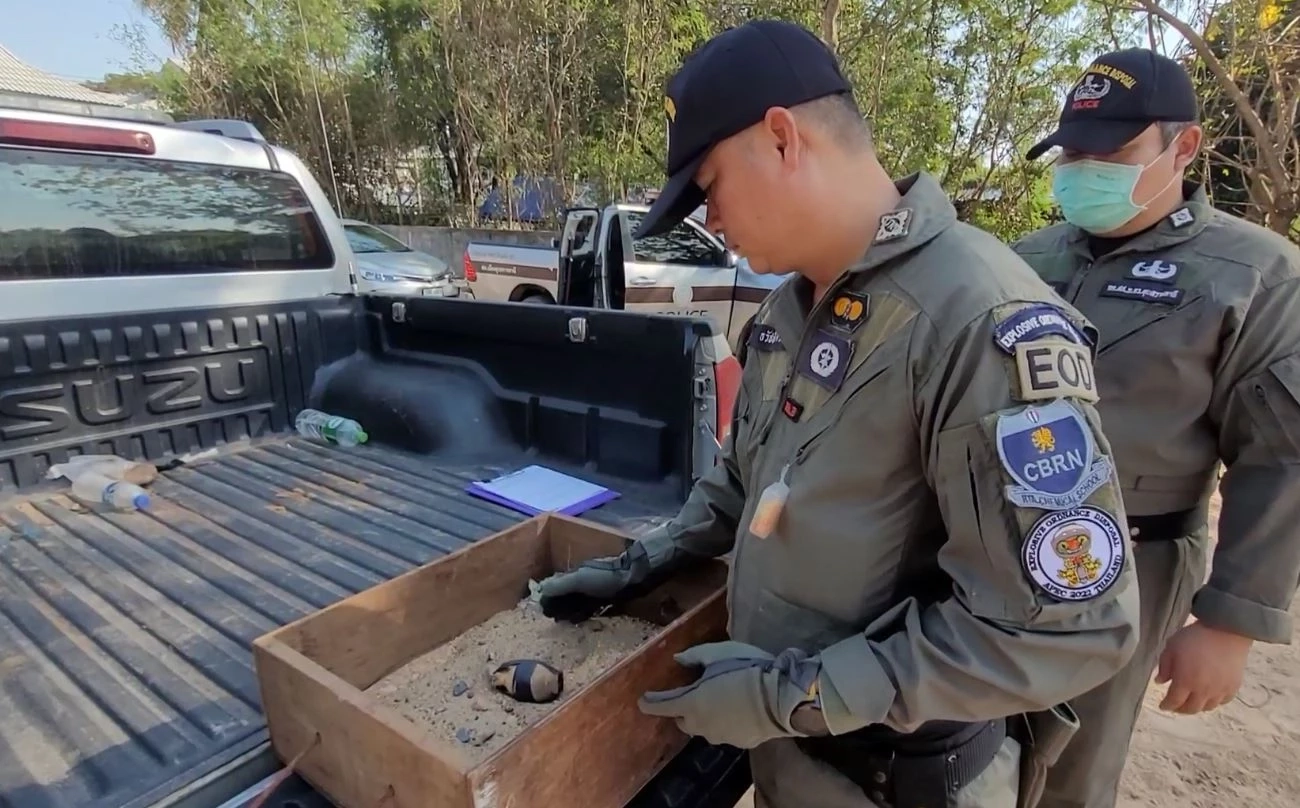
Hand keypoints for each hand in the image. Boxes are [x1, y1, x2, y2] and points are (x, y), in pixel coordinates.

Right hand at [536, 541, 651, 622]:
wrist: (633, 577)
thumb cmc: (604, 578)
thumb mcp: (580, 580)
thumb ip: (561, 585)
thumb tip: (541, 590)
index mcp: (575, 574)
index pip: (556, 585)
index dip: (549, 597)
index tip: (543, 610)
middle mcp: (583, 581)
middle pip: (566, 594)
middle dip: (558, 605)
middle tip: (553, 619)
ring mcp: (595, 590)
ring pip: (578, 601)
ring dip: (570, 611)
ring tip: (563, 621)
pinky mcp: (607, 598)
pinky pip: (590, 607)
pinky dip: (583, 612)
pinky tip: (581, 620)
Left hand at [637, 641, 827, 748]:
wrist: (781, 697)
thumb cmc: (745, 670)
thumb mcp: (718, 653)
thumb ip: (695, 656)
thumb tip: (678, 660)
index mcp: (690, 703)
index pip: (661, 706)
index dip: (650, 703)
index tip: (643, 700)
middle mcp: (701, 725)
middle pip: (683, 720)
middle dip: (682, 710)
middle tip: (692, 694)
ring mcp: (721, 737)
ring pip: (705, 728)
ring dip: (705, 717)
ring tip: (719, 701)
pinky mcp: (740, 742)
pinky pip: (726, 732)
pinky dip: (726, 723)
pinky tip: (738, 711)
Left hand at [1155, 620, 1253, 713]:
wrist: (1226, 631)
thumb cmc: (1195, 637)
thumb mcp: (1171, 647)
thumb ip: (1164, 666)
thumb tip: (1160, 681)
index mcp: (1185, 681)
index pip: (1174, 701)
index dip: (1167, 705)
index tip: (1162, 706)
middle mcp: (1203, 690)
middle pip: (1191, 709)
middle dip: (1180, 709)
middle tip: (1175, 705)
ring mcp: (1220, 690)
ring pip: (1207, 707)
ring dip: (1197, 706)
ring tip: (1191, 700)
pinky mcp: (1234, 687)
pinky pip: (1222, 701)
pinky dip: (1214, 701)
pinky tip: (1209, 695)